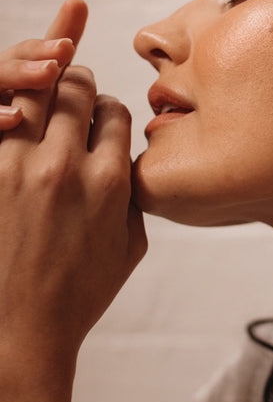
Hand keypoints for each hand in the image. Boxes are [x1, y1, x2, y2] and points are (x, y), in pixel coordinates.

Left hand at [0, 0, 146, 376]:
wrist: (21, 330)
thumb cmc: (78, 294)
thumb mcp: (128, 246)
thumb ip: (131, 195)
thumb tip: (125, 160)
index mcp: (112, 181)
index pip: (114, 112)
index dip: (109, 108)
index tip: (103, 117)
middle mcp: (67, 165)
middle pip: (75, 89)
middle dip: (77, 81)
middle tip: (73, 79)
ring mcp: (17, 166)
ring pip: (31, 90)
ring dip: (38, 77)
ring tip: (41, 70)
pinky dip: (6, 105)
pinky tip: (14, 99)